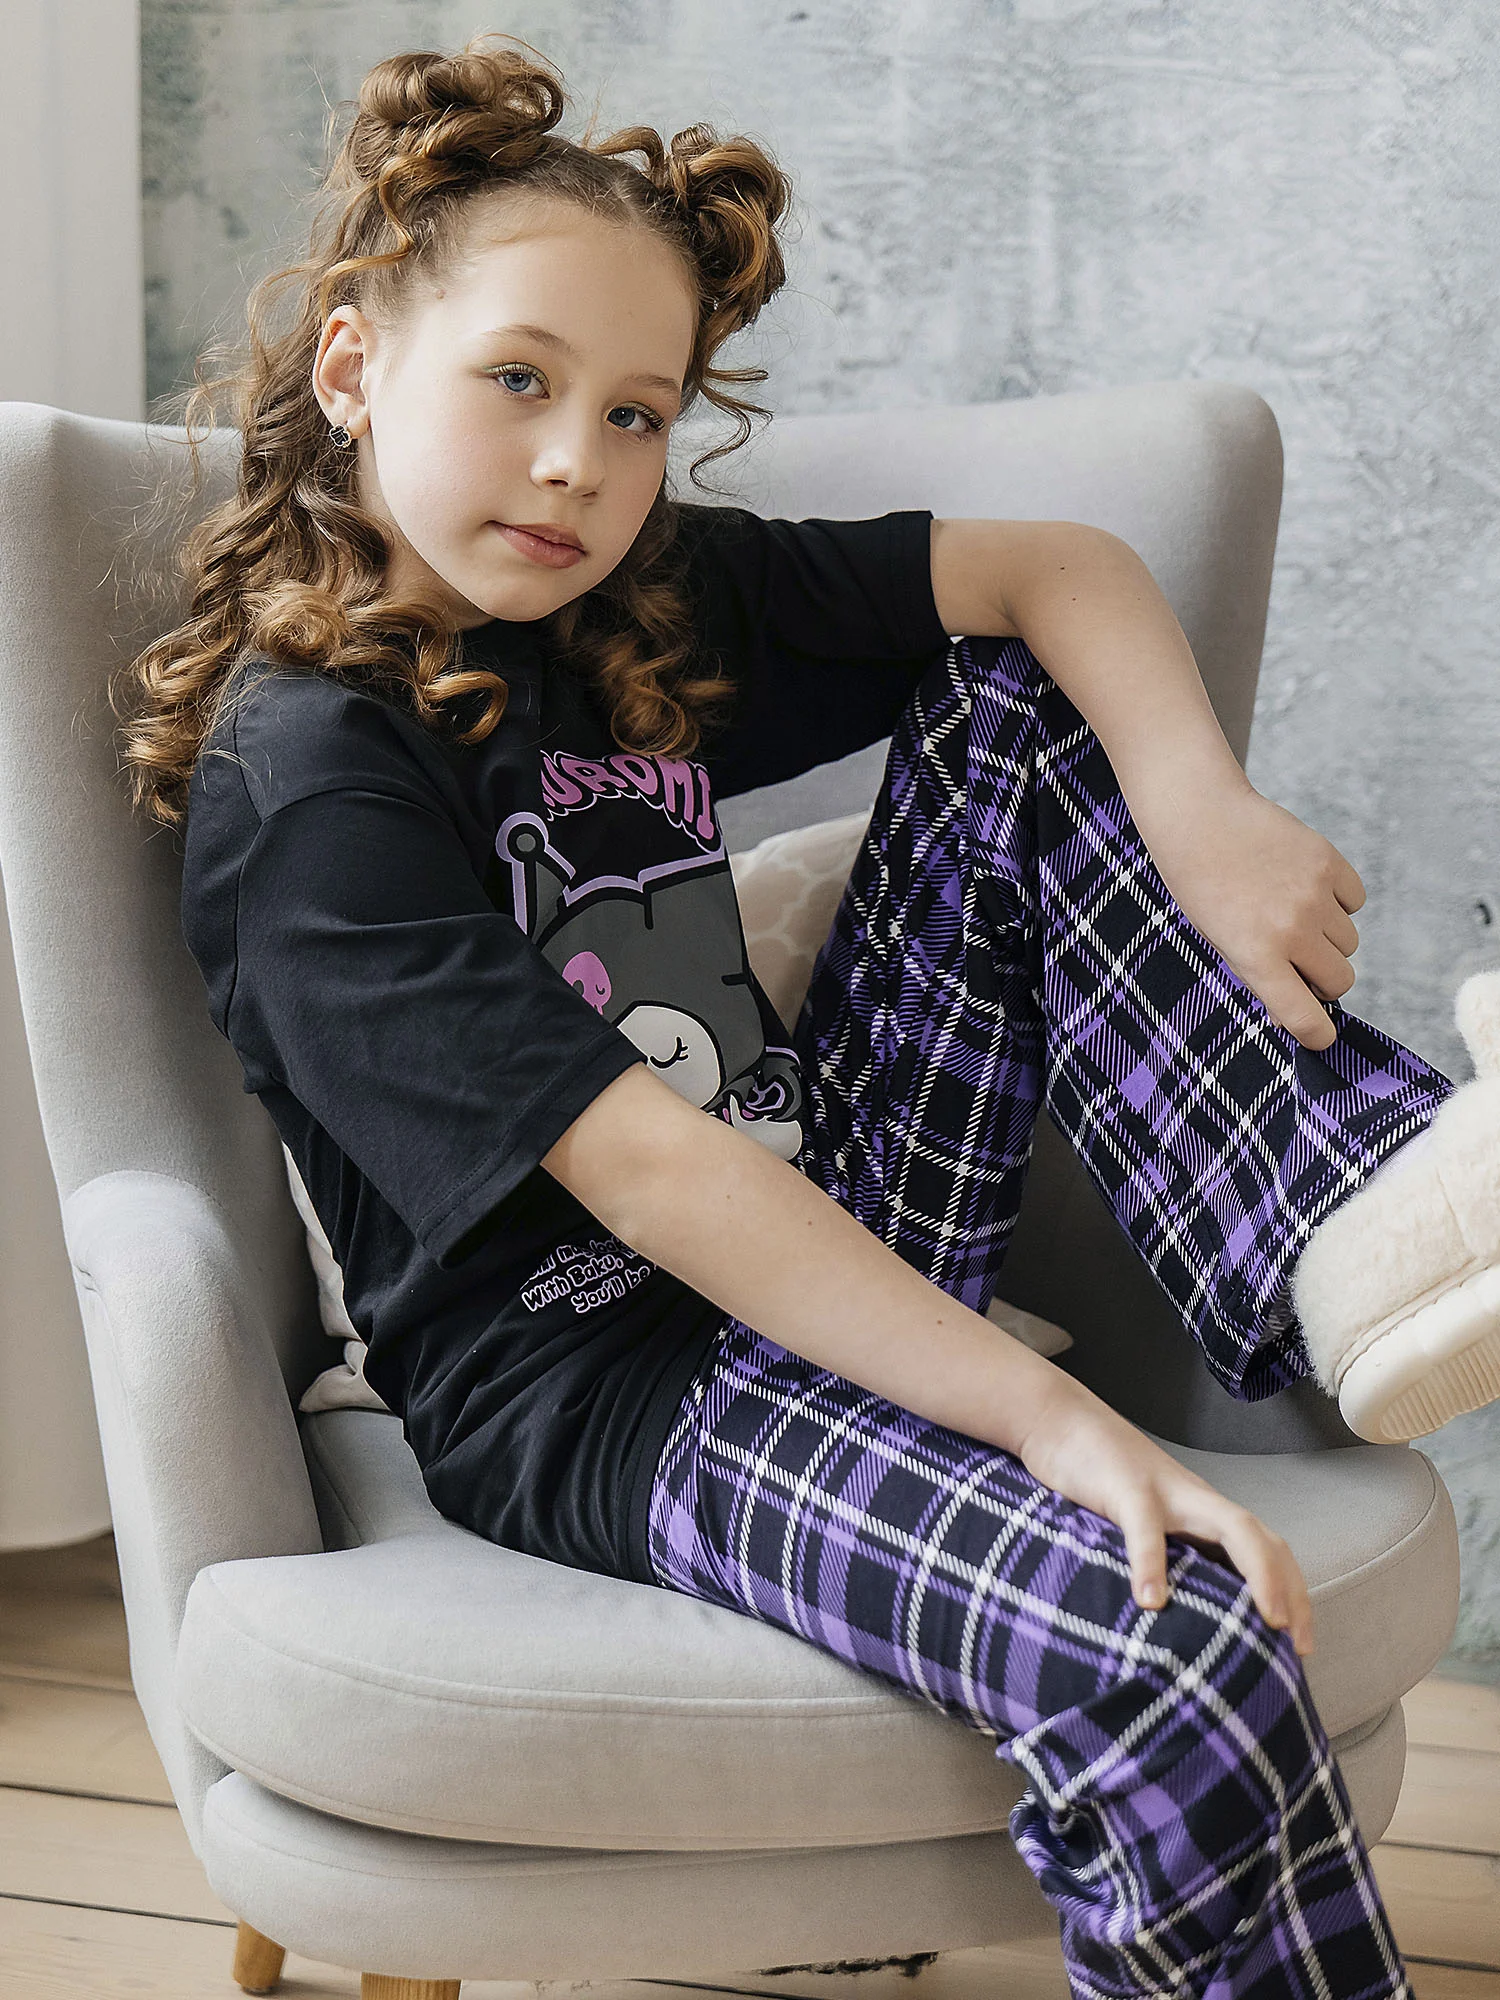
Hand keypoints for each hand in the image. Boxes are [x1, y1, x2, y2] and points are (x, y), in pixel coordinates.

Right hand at [1015, 1375, 1314, 1653]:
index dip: (1293, 1595)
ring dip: (1257, 1575)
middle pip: (1265, 1539)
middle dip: (1291, 1591)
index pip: (1268, 1549)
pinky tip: (1150, 1601)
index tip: (1300, 1647)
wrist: (1057, 1420)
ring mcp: (1166, 1491)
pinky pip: (1145, 1525)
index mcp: (1202, 1513)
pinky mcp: (1125, 1486)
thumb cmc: (1097, 1480)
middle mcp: (1197, 1501)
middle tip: (1297, 1647)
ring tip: (1263, 1623)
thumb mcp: (1136, 1524)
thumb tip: (1173, 1620)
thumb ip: (1161, 1557)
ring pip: (1232, 1527)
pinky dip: (1152, 1563)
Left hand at [1139, 779, 1364, 1052]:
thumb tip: (1300, 1014)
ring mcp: (1313, 895)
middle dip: (1323, 979)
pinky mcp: (1329, 862)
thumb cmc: (1201, 886)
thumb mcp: (1217, 940)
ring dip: (1328, 939)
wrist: (1198, 817)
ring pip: (1348, 942)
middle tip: (1297, 962)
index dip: (1317, 1034)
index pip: (1305, 1017)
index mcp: (1255, 957)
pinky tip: (1304, 886)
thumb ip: (1259, 975)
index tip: (1319, 1035)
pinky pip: (1355, 902)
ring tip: (1290, 913)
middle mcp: (1290, 930)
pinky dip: (1338, 902)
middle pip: (1339, 980)